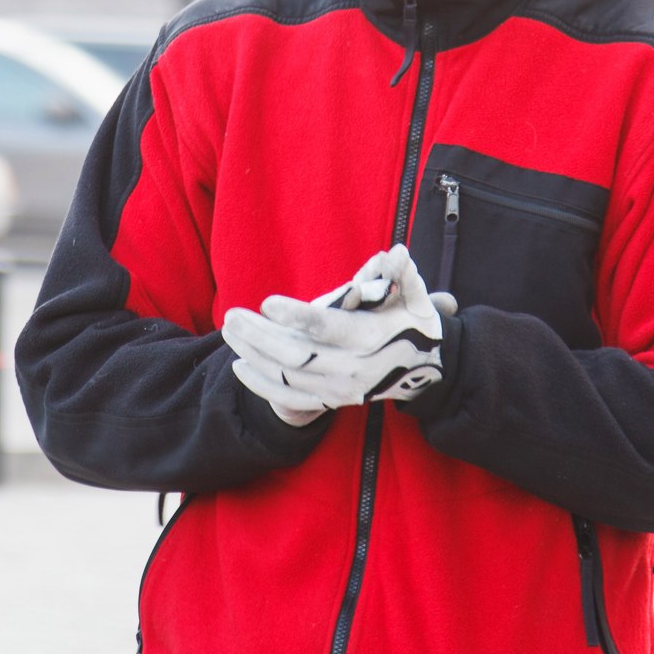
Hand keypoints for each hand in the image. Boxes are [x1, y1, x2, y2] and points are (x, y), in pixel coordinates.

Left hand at [223, 246, 457, 425]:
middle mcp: (352, 368)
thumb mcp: (414, 297)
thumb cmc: (413, 324)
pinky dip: (261, 386)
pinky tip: (239, 366)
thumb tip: (397, 253)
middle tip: (231, 316)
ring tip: (229, 332)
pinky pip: (290, 400)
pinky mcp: (330, 400)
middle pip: (296, 357)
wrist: (424, 370)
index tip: (266, 303)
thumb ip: (403, 275)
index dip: (296, 317)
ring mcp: (339, 389)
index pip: (327, 329)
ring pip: (286, 378)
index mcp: (369, 338)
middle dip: (259, 338)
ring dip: (253, 356)